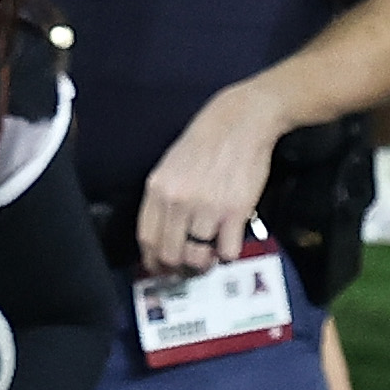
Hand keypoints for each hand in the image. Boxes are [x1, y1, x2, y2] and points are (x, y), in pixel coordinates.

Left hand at [139, 79, 284, 275]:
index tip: (162, 268)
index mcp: (158, 189)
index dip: (153, 261)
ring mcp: (206, 207)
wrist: (241, 120)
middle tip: (191, 266)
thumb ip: (165, 198)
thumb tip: (164, 234)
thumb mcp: (171, 165)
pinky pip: (227, 251)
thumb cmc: (208, 141)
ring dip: (206, 262)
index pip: (147, 239)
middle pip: (170, 255)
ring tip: (212, 253)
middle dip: (180, 268)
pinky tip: (230, 240)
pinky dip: (228, 253)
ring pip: (198, 257)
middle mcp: (178, 200)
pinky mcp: (235, 211)